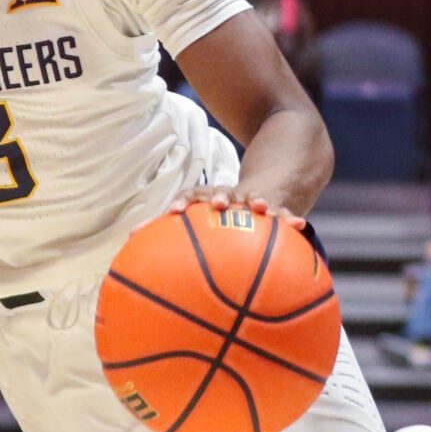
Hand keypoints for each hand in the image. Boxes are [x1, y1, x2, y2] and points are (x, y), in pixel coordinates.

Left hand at [172, 182, 305, 228]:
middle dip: (219, 196)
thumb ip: (166, 234)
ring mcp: (251, 202)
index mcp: (205, 200)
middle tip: (218, 204)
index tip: (175, 211)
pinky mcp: (273, 210)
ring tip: (262, 207)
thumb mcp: (194, 227)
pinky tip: (299, 225)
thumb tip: (131, 238)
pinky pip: (282, 214)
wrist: (254, 198)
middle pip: (221, 192)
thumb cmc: (215, 223)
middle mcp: (228, 198)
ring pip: (253, 199)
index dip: (182, 201)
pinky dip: (289, 218)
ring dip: (256, 201)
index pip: (192, 195)